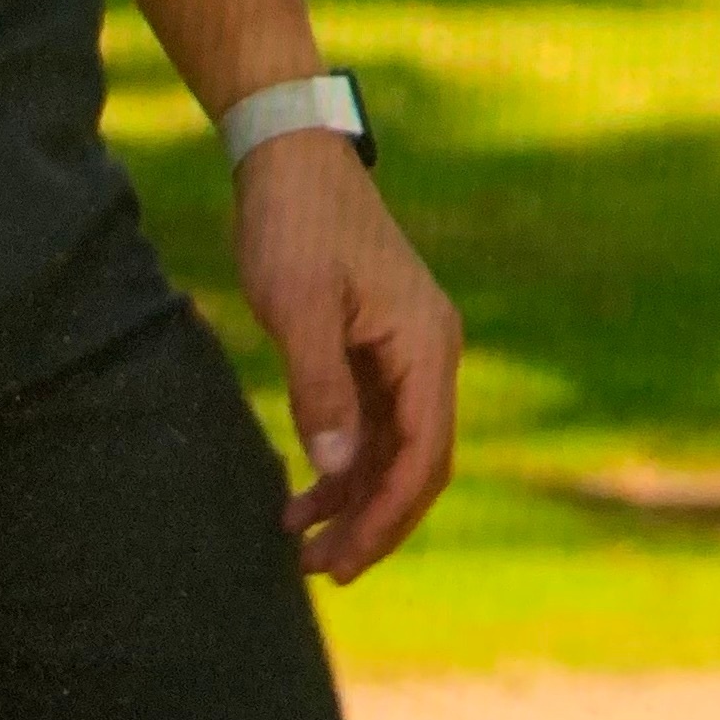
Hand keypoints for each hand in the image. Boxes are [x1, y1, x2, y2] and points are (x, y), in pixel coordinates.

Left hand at [232, 128, 460, 581]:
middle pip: (416, 461)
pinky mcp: (376, 340)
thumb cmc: (294, 222)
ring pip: (393, 446)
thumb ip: (322, 390)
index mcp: (427, 344)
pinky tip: (304, 488)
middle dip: (372, 521)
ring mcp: (406, 345)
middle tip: (317, 569)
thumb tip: (340, 470)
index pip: (424, 456)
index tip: (341, 563)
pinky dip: (343, 457)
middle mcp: (431, 350)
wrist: (288, 150)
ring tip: (298, 540)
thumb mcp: (299, 307)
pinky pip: (373, 418)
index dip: (386, 518)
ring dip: (353, 495)